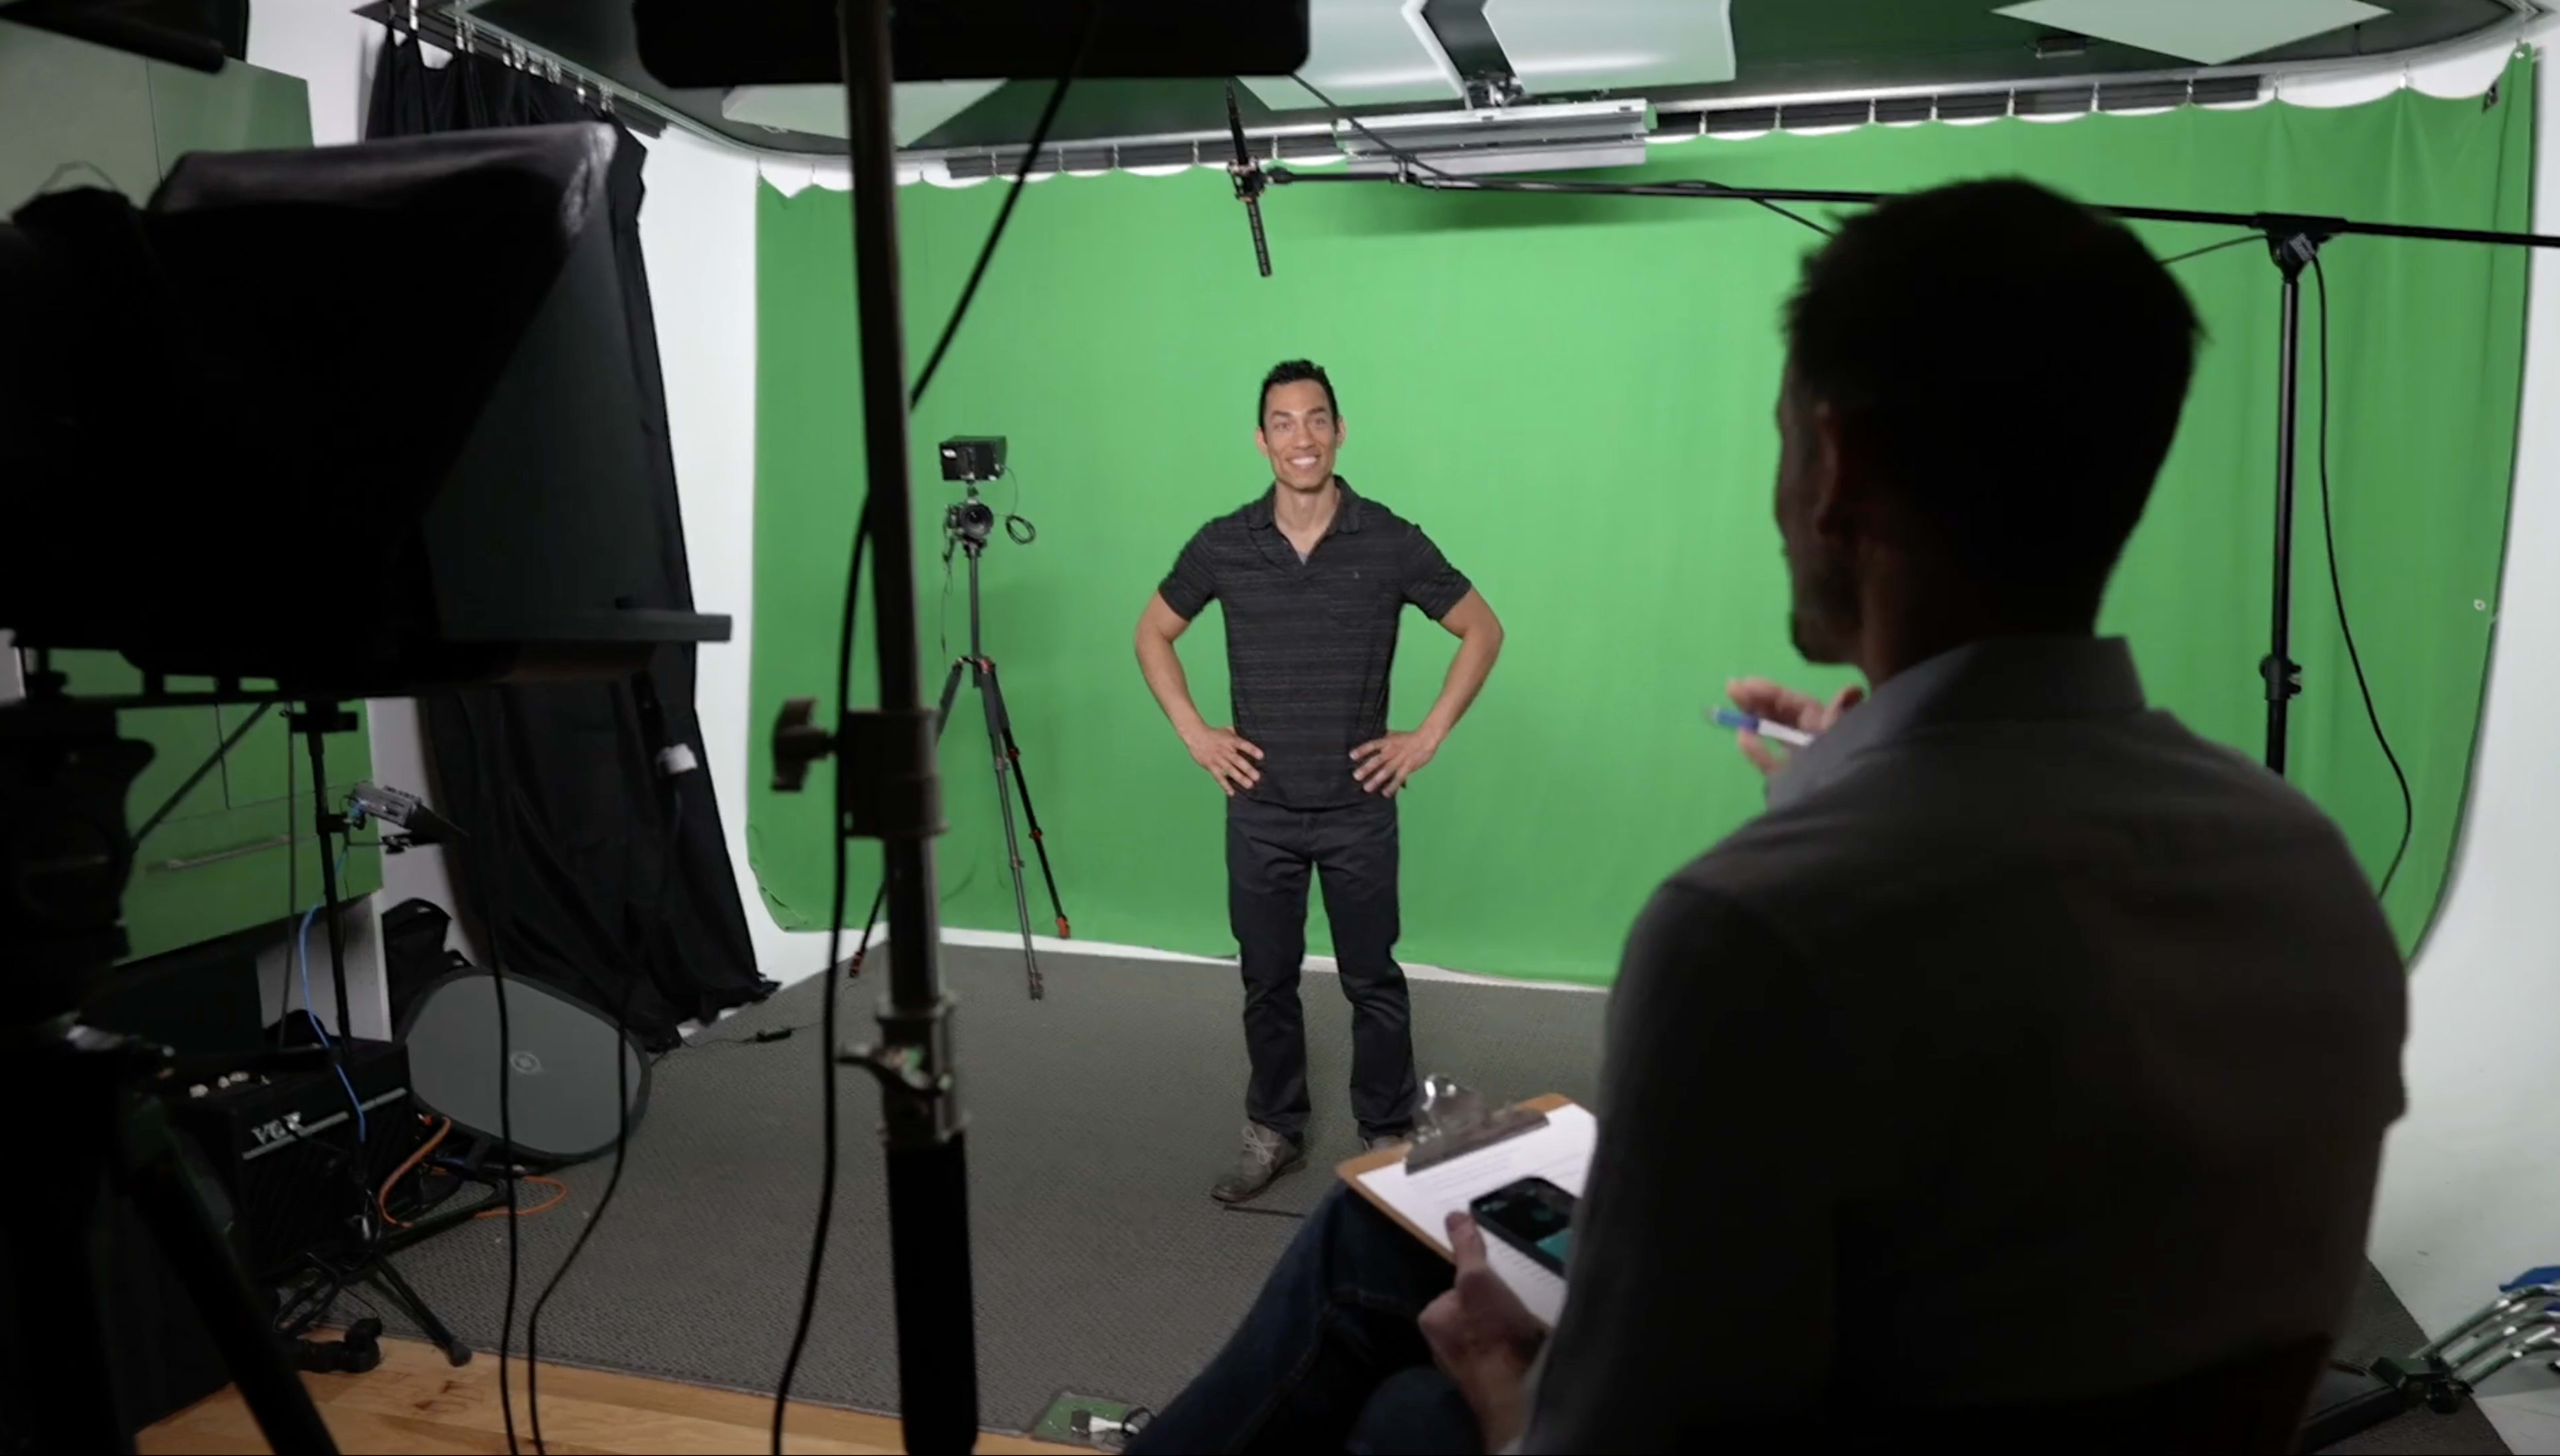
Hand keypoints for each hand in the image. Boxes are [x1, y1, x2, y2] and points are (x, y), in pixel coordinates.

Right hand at [1182, 725, 1262, 795]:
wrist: (1196, 736)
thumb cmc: (1214, 733)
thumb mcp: (1227, 730)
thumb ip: (1239, 733)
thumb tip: (1251, 734)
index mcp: (1231, 741)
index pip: (1243, 745)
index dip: (1252, 750)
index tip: (1261, 756)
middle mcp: (1225, 751)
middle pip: (1237, 760)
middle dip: (1247, 769)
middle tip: (1257, 777)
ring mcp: (1218, 759)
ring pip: (1230, 770)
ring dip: (1239, 778)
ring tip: (1249, 785)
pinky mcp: (1211, 766)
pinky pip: (1219, 777)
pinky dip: (1225, 785)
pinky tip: (1231, 792)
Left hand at [1351, 729, 1441, 796]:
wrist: (1426, 739)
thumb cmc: (1408, 737)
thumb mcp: (1394, 735)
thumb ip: (1383, 739)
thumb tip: (1371, 743)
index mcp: (1387, 741)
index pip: (1372, 745)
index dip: (1362, 750)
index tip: (1352, 756)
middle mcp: (1391, 750)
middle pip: (1377, 760)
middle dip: (1366, 768)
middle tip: (1356, 776)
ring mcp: (1400, 759)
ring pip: (1386, 770)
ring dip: (1376, 780)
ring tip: (1367, 788)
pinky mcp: (1408, 767)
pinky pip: (1399, 778)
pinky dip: (1392, 786)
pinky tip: (1385, 793)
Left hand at [1421, 1212, 1545, 1450]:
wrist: (1515, 1395)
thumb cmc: (1492, 1335)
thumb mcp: (1478, 1280)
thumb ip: (1467, 1250)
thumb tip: (1454, 1215)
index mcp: (1432, 1319)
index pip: (1455, 1289)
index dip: (1480, 1283)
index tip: (1500, 1287)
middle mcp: (1439, 1346)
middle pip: (1470, 1314)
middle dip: (1491, 1311)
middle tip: (1516, 1310)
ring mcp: (1463, 1370)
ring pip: (1485, 1338)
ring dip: (1503, 1334)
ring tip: (1525, 1331)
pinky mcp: (1486, 1386)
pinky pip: (1499, 1358)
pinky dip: (1511, 1354)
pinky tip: (1527, 1353)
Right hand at [1725, 678, 1864, 775]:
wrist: (1839, 812)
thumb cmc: (1844, 768)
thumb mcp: (1844, 737)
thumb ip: (1839, 716)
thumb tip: (1852, 689)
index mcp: (1829, 728)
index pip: (1799, 705)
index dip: (1774, 693)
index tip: (1749, 683)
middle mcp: (1813, 742)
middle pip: (1783, 717)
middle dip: (1758, 701)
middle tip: (1732, 688)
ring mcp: (1799, 763)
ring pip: (1775, 737)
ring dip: (1754, 722)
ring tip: (1733, 710)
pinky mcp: (1789, 783)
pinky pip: (1771, 764)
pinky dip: (1756, 750)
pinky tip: (1742, 737)